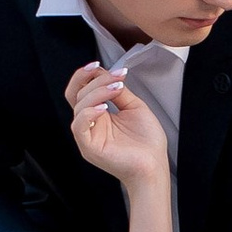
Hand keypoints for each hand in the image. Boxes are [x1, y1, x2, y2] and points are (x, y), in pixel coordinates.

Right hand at [67, 62, 167, 186]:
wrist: (154, 166)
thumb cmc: (147, 142)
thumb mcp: (134, 107)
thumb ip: (118, 92)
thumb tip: (108, 74)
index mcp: (97, 115)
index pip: (80, 90)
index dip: (86, 75)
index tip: (102, 65)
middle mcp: (90, 124)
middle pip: (77, 94)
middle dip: (94, 80)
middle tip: (114, 76)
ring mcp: (87, 136)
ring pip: (79, 106)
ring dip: (98, 92)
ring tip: (117, 88)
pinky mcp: (89, 147)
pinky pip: (79, 126)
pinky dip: (89, 113)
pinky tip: (104, 107)